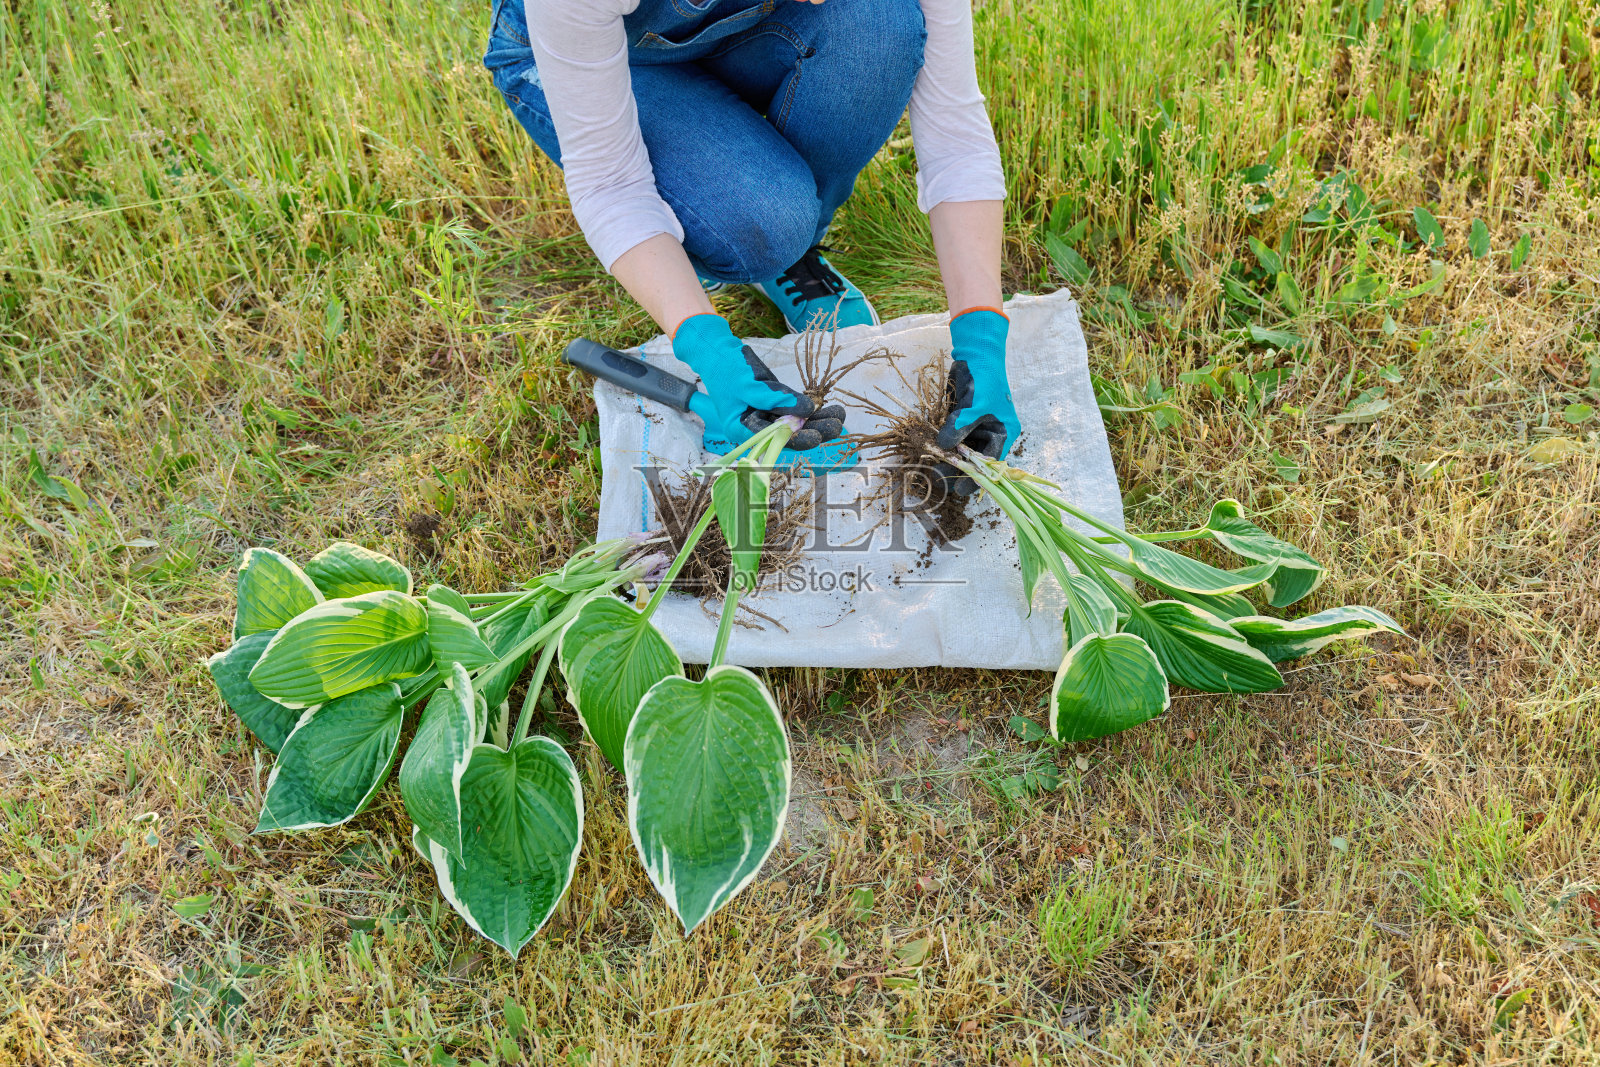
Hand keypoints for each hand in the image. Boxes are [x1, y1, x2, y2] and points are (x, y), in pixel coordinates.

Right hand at [671, 314, 843, 452]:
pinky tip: (832, 408)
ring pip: (797, 423)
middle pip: (790, 434)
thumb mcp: (749, 384)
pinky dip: (813, 410)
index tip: (818, 437)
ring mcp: (767, 416)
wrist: (717, 351)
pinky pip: (797, 410)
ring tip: (840, 415)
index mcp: (742, 430)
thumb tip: (807, 410)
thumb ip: (776, 399)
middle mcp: (756, 427)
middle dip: (814, 431)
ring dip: (818, 421)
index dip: (797, 440)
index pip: (774, 439)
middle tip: (837, 426)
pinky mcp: (776, 404)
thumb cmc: (726, 368)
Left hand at [934, 307, 1019, 495]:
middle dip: (958, 467)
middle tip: (938, 477)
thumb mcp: (973, 406)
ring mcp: (978, 424)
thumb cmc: (983, 378)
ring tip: (932, 466)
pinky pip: (955, 436)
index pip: (991, 463)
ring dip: (949, 456)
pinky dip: (945, 443)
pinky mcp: (964, 417)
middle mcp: (993, 431)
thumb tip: (944, 448)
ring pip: (964, 449)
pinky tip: (932, 450)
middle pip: (976, 458)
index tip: (957, 490)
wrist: (976, 351)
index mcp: (1004, 431)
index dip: (975, 477)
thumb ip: (959, 428)